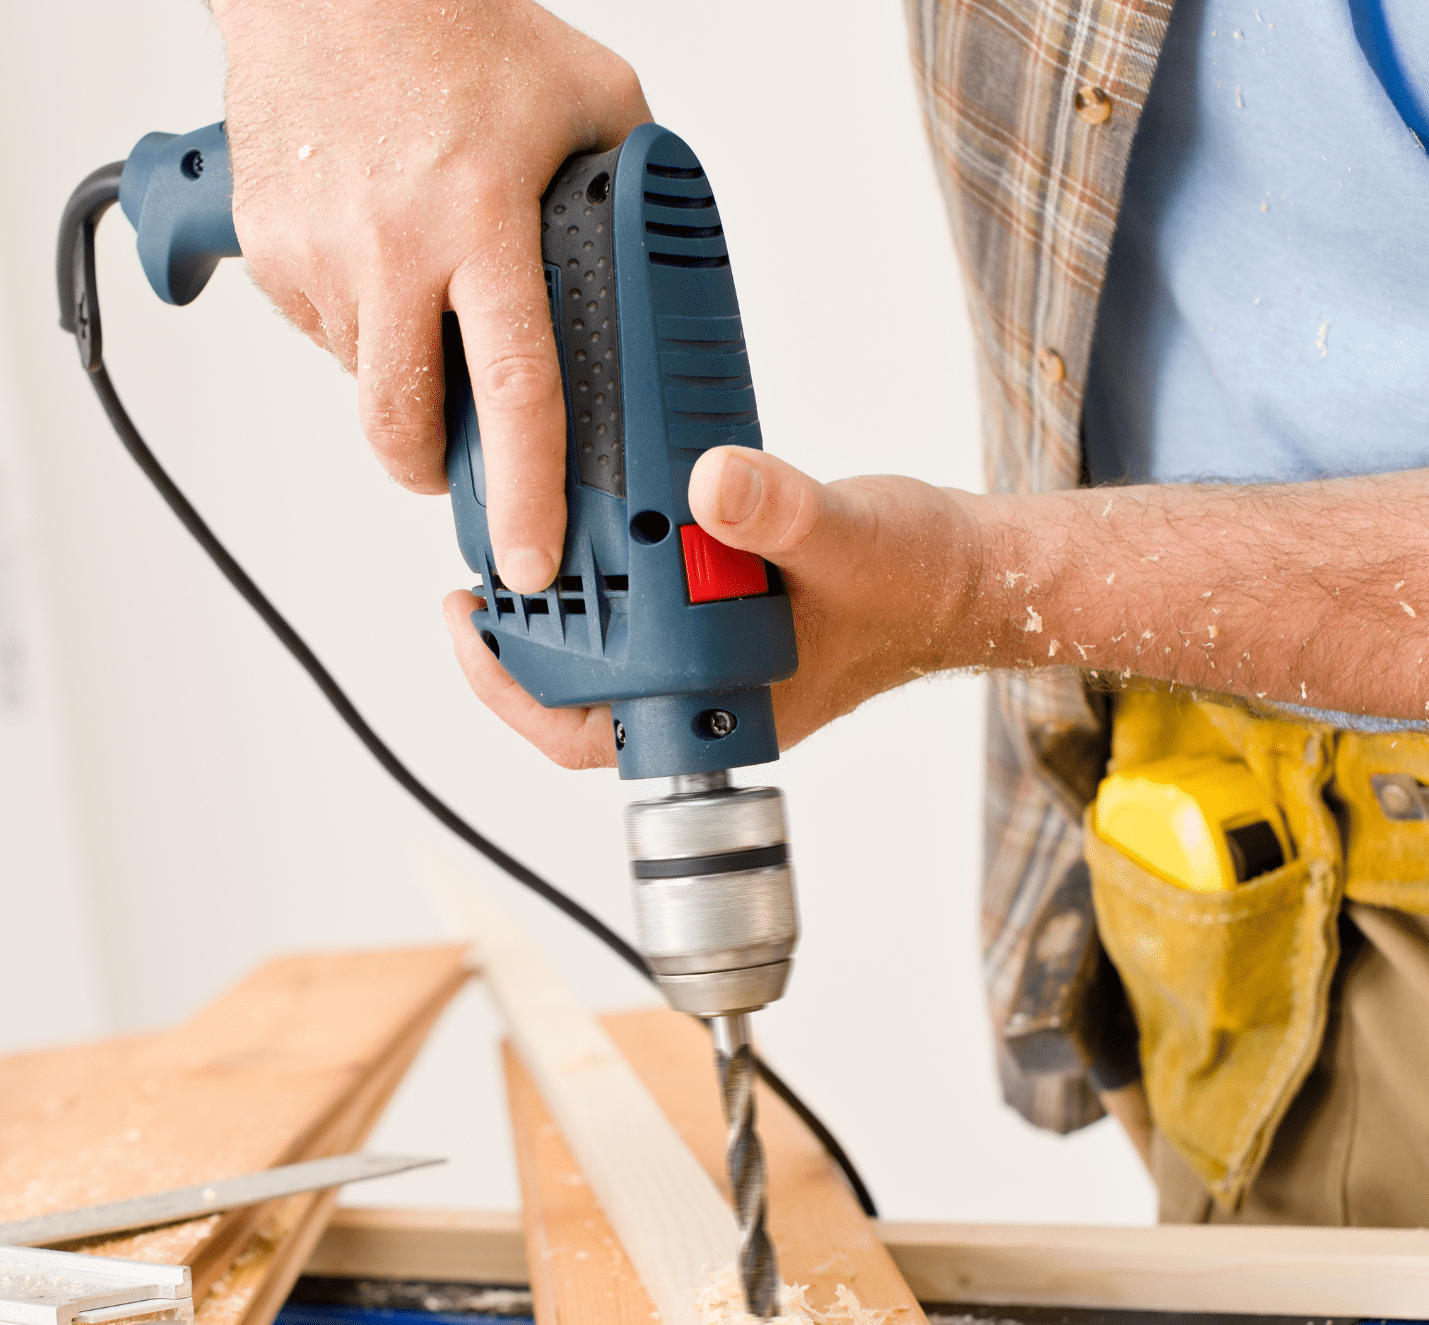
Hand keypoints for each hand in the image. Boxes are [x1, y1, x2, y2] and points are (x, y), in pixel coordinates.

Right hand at [213, 0, 648, 591]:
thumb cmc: (456, 26)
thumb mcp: (585, 95)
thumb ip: (629, 182)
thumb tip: (658, 262)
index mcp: (483, 218)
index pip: (514, 390)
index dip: (527, 492)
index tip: (536, 558)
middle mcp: (393, 244)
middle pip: (405, 425)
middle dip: (434, 473)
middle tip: (459, 470)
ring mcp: (320, 251)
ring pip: (365, 376)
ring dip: (401, 373)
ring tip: (427, 294)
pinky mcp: (268, 246)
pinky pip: (318, 328)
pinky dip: (353, 319)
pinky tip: (376, 251)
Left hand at [440, 446, 979, 767]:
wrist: (965, 571)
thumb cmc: (918, 576)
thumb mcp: (849, 536)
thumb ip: (779, 513)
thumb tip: (712, 485)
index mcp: (725, 710)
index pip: (590, 735)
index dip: (513, 691)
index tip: (469, 622)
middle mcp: (707, 696)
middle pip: (578, 698)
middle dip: (515, 644)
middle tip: (463, 584)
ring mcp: (709, 662)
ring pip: (604, 655)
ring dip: (555, 609)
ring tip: (504, 553)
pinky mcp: (716, 618)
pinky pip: (640, 612)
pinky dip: (606, 573)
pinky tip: (579, 526)